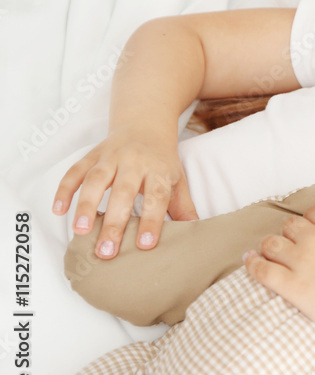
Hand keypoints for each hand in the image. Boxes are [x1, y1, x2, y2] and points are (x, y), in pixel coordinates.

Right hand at [52, 128, 198, 259]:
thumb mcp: (177, 180)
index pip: (157, 197)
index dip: (152, 220)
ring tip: (80, 232)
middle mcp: (134, 162)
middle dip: (114, 222)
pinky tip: (58, 211)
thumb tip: (195, 232)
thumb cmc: (162, 160)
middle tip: (107, 250)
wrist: (145, 124)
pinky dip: (64, 189)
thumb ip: (183, 207)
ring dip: (85, 205)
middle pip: (123, 192)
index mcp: (159, 170)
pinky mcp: (92, 154)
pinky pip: (75, 171)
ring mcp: (111, 157)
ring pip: (95, 180)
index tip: (145, 245)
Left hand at [244, 190, 314, 347]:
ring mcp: (301, 262)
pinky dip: (253, 265)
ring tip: (271, 255)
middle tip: (294, 247)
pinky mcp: (291, 287)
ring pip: (271, 244)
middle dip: (290, 234)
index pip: (313, 212)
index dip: (311, 221)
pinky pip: (262, 270)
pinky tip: (251, 262)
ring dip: (269, 247)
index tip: (312, 232)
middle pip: (290, 226)